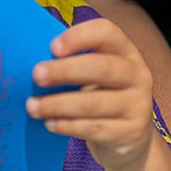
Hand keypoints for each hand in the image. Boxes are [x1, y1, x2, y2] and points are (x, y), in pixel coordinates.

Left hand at [27, 19, 157, 169]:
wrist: (131, 137)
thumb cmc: (104, 96)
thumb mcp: (97, 75)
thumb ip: (75, 64)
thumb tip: (31, 62)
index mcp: (127, 53)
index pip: (107, 33)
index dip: (80, 37)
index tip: (52, 48)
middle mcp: (138, 76)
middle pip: (102, 68)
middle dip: (66, 71)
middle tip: (36, 75)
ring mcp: (138, 105)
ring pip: (94, 103)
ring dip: (58, 104)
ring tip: (32, 106)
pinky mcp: (130, 132)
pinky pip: (94, 128)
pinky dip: (68, 126)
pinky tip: (50, 123)